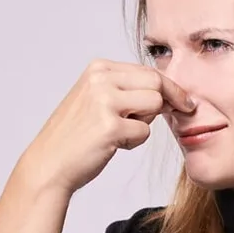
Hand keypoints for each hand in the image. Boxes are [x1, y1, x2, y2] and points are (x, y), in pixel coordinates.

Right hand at [17, 59, 194, 194]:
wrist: (49, 164)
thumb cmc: (76, 136)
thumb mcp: (97, 99)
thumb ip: (125, 88)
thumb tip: (169, 90)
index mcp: (98, 68)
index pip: (147, 70)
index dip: (170, 87)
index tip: (184, 101)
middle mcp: (100, 79)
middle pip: (157, 82)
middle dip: (167, 101)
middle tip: (168, 116)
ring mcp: (104, 101)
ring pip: (155, 104)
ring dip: (145, 122)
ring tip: (121, 132)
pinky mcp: (109, 126)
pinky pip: (144, 131)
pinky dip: (133, 142)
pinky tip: (112, 145)